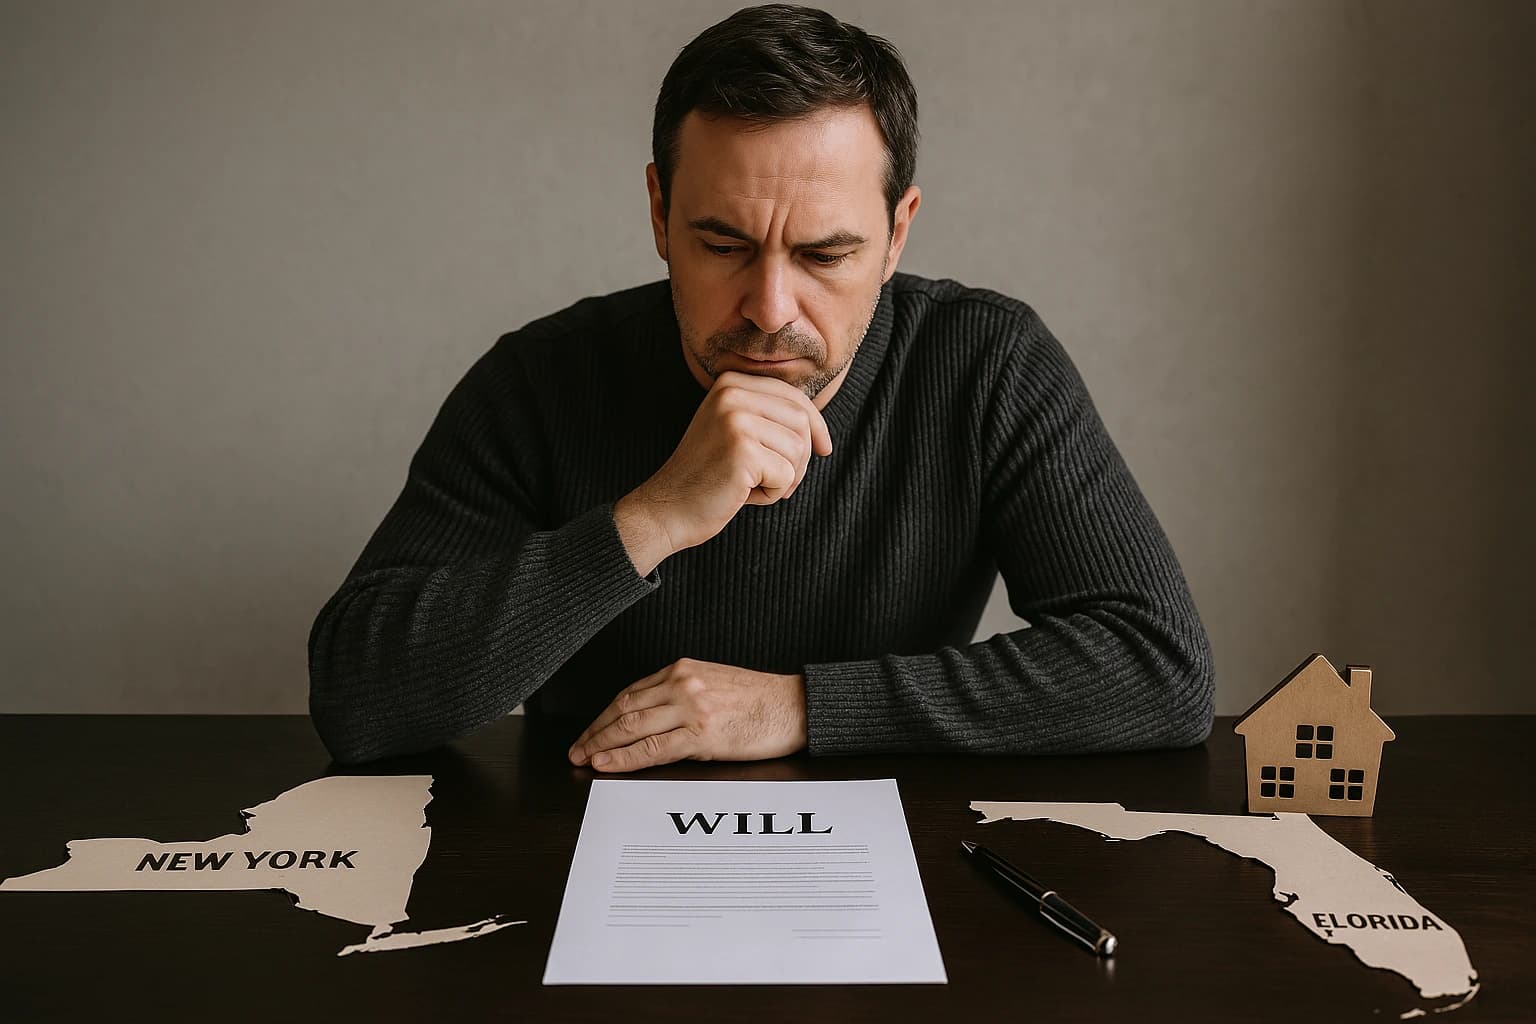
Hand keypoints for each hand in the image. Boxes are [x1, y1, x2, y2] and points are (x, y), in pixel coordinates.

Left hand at [567, 658, 807, 771]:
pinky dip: (625, 757)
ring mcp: (690, 707)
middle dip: (595, 730)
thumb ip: (682, 694)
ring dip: (602, 743)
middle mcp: (682, 683)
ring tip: (584, 758)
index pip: (631, 692)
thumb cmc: (761, 699)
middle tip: (576, 747)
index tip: (591, 730)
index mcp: (683, 669)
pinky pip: (654, 748)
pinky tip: (608, 763)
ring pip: (632, 725)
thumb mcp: (714, 683)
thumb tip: (651, 718)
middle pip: (624, 707)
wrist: (795, 705)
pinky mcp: (701, 733)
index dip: (605, 714)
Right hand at [614, 372, 832, 574]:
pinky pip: (787, 475)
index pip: (793, 396)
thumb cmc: (708, 476)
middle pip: (801, 421)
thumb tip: (818, 428)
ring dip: (785, 477)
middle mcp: (731, 393)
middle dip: (799, 458)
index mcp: (730, 383)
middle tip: (776, 480)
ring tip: (752, 485)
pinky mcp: (742, 450)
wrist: (668, 507)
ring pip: (798, 449)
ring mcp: (736, 420)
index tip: (824, 449)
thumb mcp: (735, 432)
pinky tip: (744, 494)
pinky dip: (773, 493)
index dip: (816, 425)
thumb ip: (767, 417)